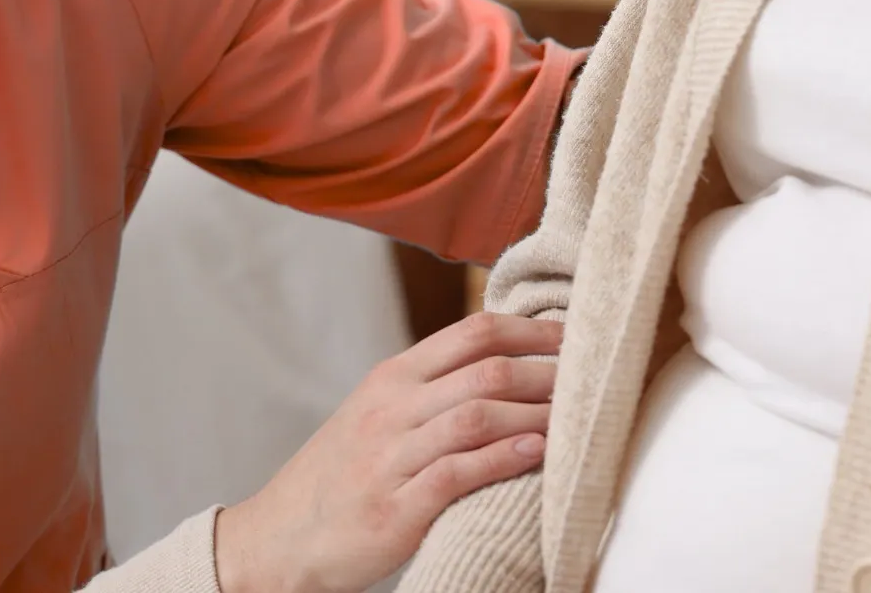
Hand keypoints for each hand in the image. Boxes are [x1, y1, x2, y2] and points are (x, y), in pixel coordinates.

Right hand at [213, 311, 564, 592]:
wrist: (277, 539)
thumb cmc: (341, 478)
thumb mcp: (377, 416)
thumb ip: (432, 390)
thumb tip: (508, 368)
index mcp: (392, 377)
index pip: (472, 332)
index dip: (533, 331)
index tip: (577, 338)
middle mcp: (391, 409)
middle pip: (485, 369)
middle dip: (548, 372)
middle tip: (593, 381)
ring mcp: (390, 458)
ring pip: (477, 416)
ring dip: (537, 415)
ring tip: (579, 420)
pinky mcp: (394, 510)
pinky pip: (458, 473)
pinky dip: (504, 460)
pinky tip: (538, 456)